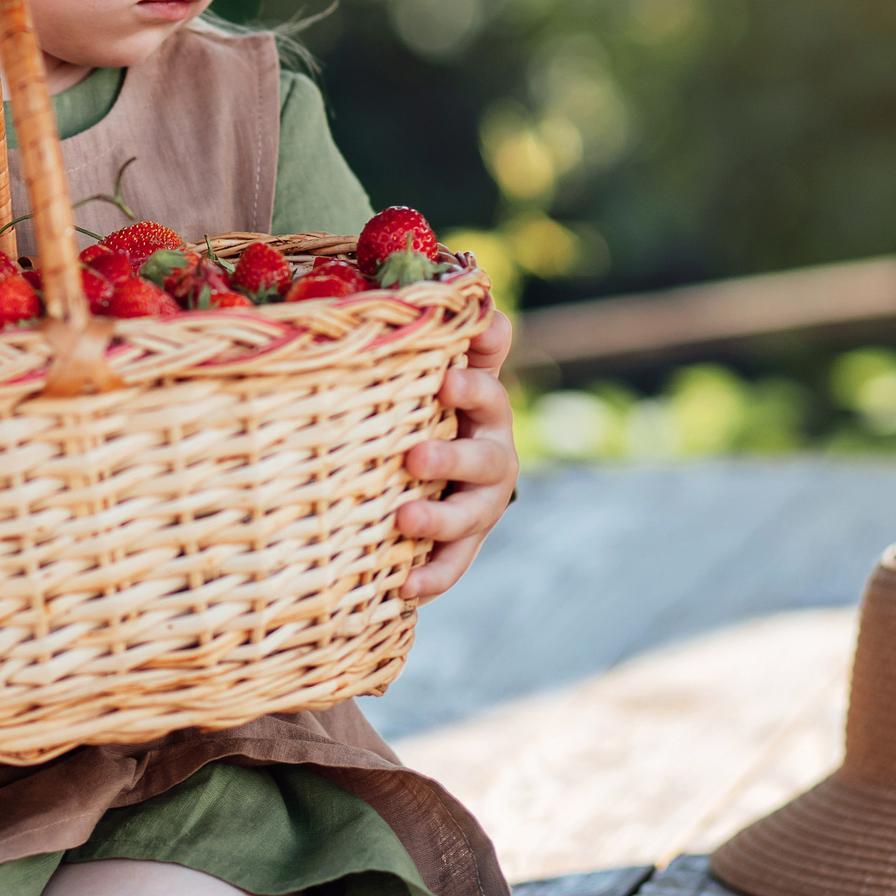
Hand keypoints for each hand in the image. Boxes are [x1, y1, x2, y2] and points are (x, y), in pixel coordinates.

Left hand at [396, 310, 518, 600]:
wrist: (444, 471)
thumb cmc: (438, 408)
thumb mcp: (453, 372)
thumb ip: (467, 343)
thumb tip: (484, 307)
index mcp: (487, 414)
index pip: (488, 394)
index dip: (472, 388)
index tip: (444, 382)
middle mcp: (492, 461)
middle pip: (484, 460)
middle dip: (452, 457)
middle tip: (413, 456)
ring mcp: (479, 507)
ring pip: (471, 518)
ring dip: (440, 520)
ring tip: (403, 519)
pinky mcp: (461, 546)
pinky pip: (452, 567)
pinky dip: (432, 579)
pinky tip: (403, 588)